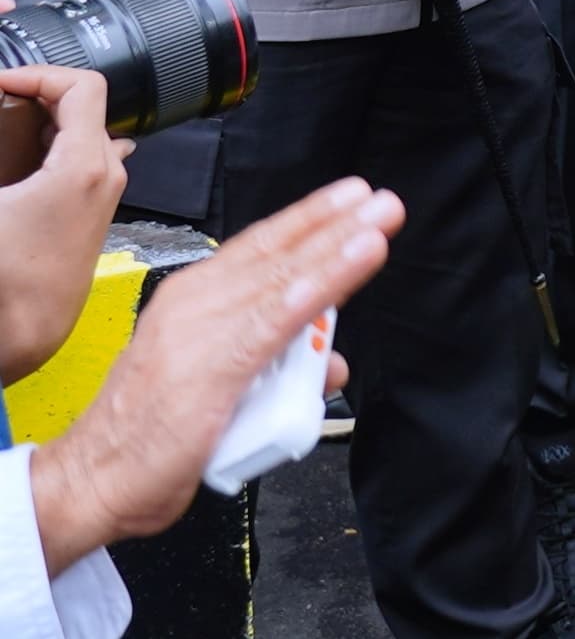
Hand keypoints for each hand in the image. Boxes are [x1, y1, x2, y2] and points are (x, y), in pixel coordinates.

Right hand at [0, 67, 125, 378]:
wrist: (24, 332)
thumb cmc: (7, 278)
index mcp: (86, 163)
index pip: (82, 84)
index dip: (37, 73)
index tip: (3, 81)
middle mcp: (106, 175)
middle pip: (83, 107)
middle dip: (35, 98)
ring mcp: (104, 194)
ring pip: (82, 134)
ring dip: (41, 124)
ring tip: (2, 129)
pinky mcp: (92, 212)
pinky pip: (79, 161)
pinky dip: (49, 150)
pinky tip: (16, 163)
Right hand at [28, 178, 399, 575]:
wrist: (89, 482)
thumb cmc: (146, 437)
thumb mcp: (219, 388)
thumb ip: (275, 369)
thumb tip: (331, 365)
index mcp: (190, 303)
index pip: (257, 250)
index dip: (307, 221)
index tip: (351, 198)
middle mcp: (192, 307)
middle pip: (273, 255)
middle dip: (332, 224)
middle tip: (380, 201)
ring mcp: (198, 335)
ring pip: (279, 281)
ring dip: (333, 250)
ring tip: (375, 226)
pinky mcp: (208, 370)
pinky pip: (271, 324)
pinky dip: (312, 294)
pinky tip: (343, 274)